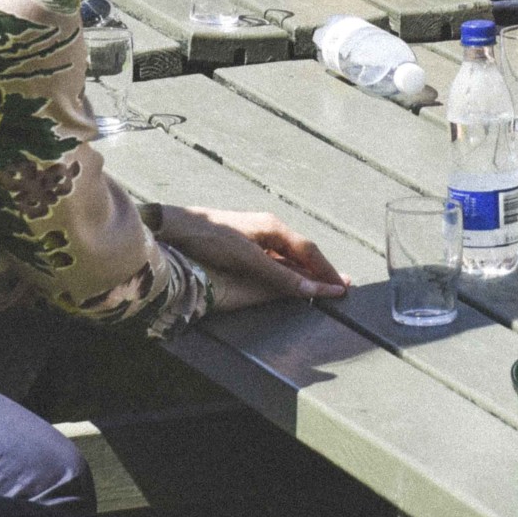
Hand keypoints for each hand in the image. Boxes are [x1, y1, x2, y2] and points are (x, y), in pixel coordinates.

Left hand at [158, 205, 349, 313]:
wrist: (175, 227)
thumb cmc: (211, 238)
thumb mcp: (248, 258)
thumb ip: (279, 275)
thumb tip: (312, 289)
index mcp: (274, 228)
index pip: (309, 251)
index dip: (327, 271)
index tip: (342, 287)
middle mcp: (268, 230)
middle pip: (302, 254)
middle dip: (321, 271)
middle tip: (341, 287)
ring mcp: (256, 238)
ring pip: (288, 258)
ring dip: (305, 272)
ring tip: (321, 286)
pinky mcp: (243, 246)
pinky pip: (274, 260)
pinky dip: (287, 272)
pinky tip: (289, 280)